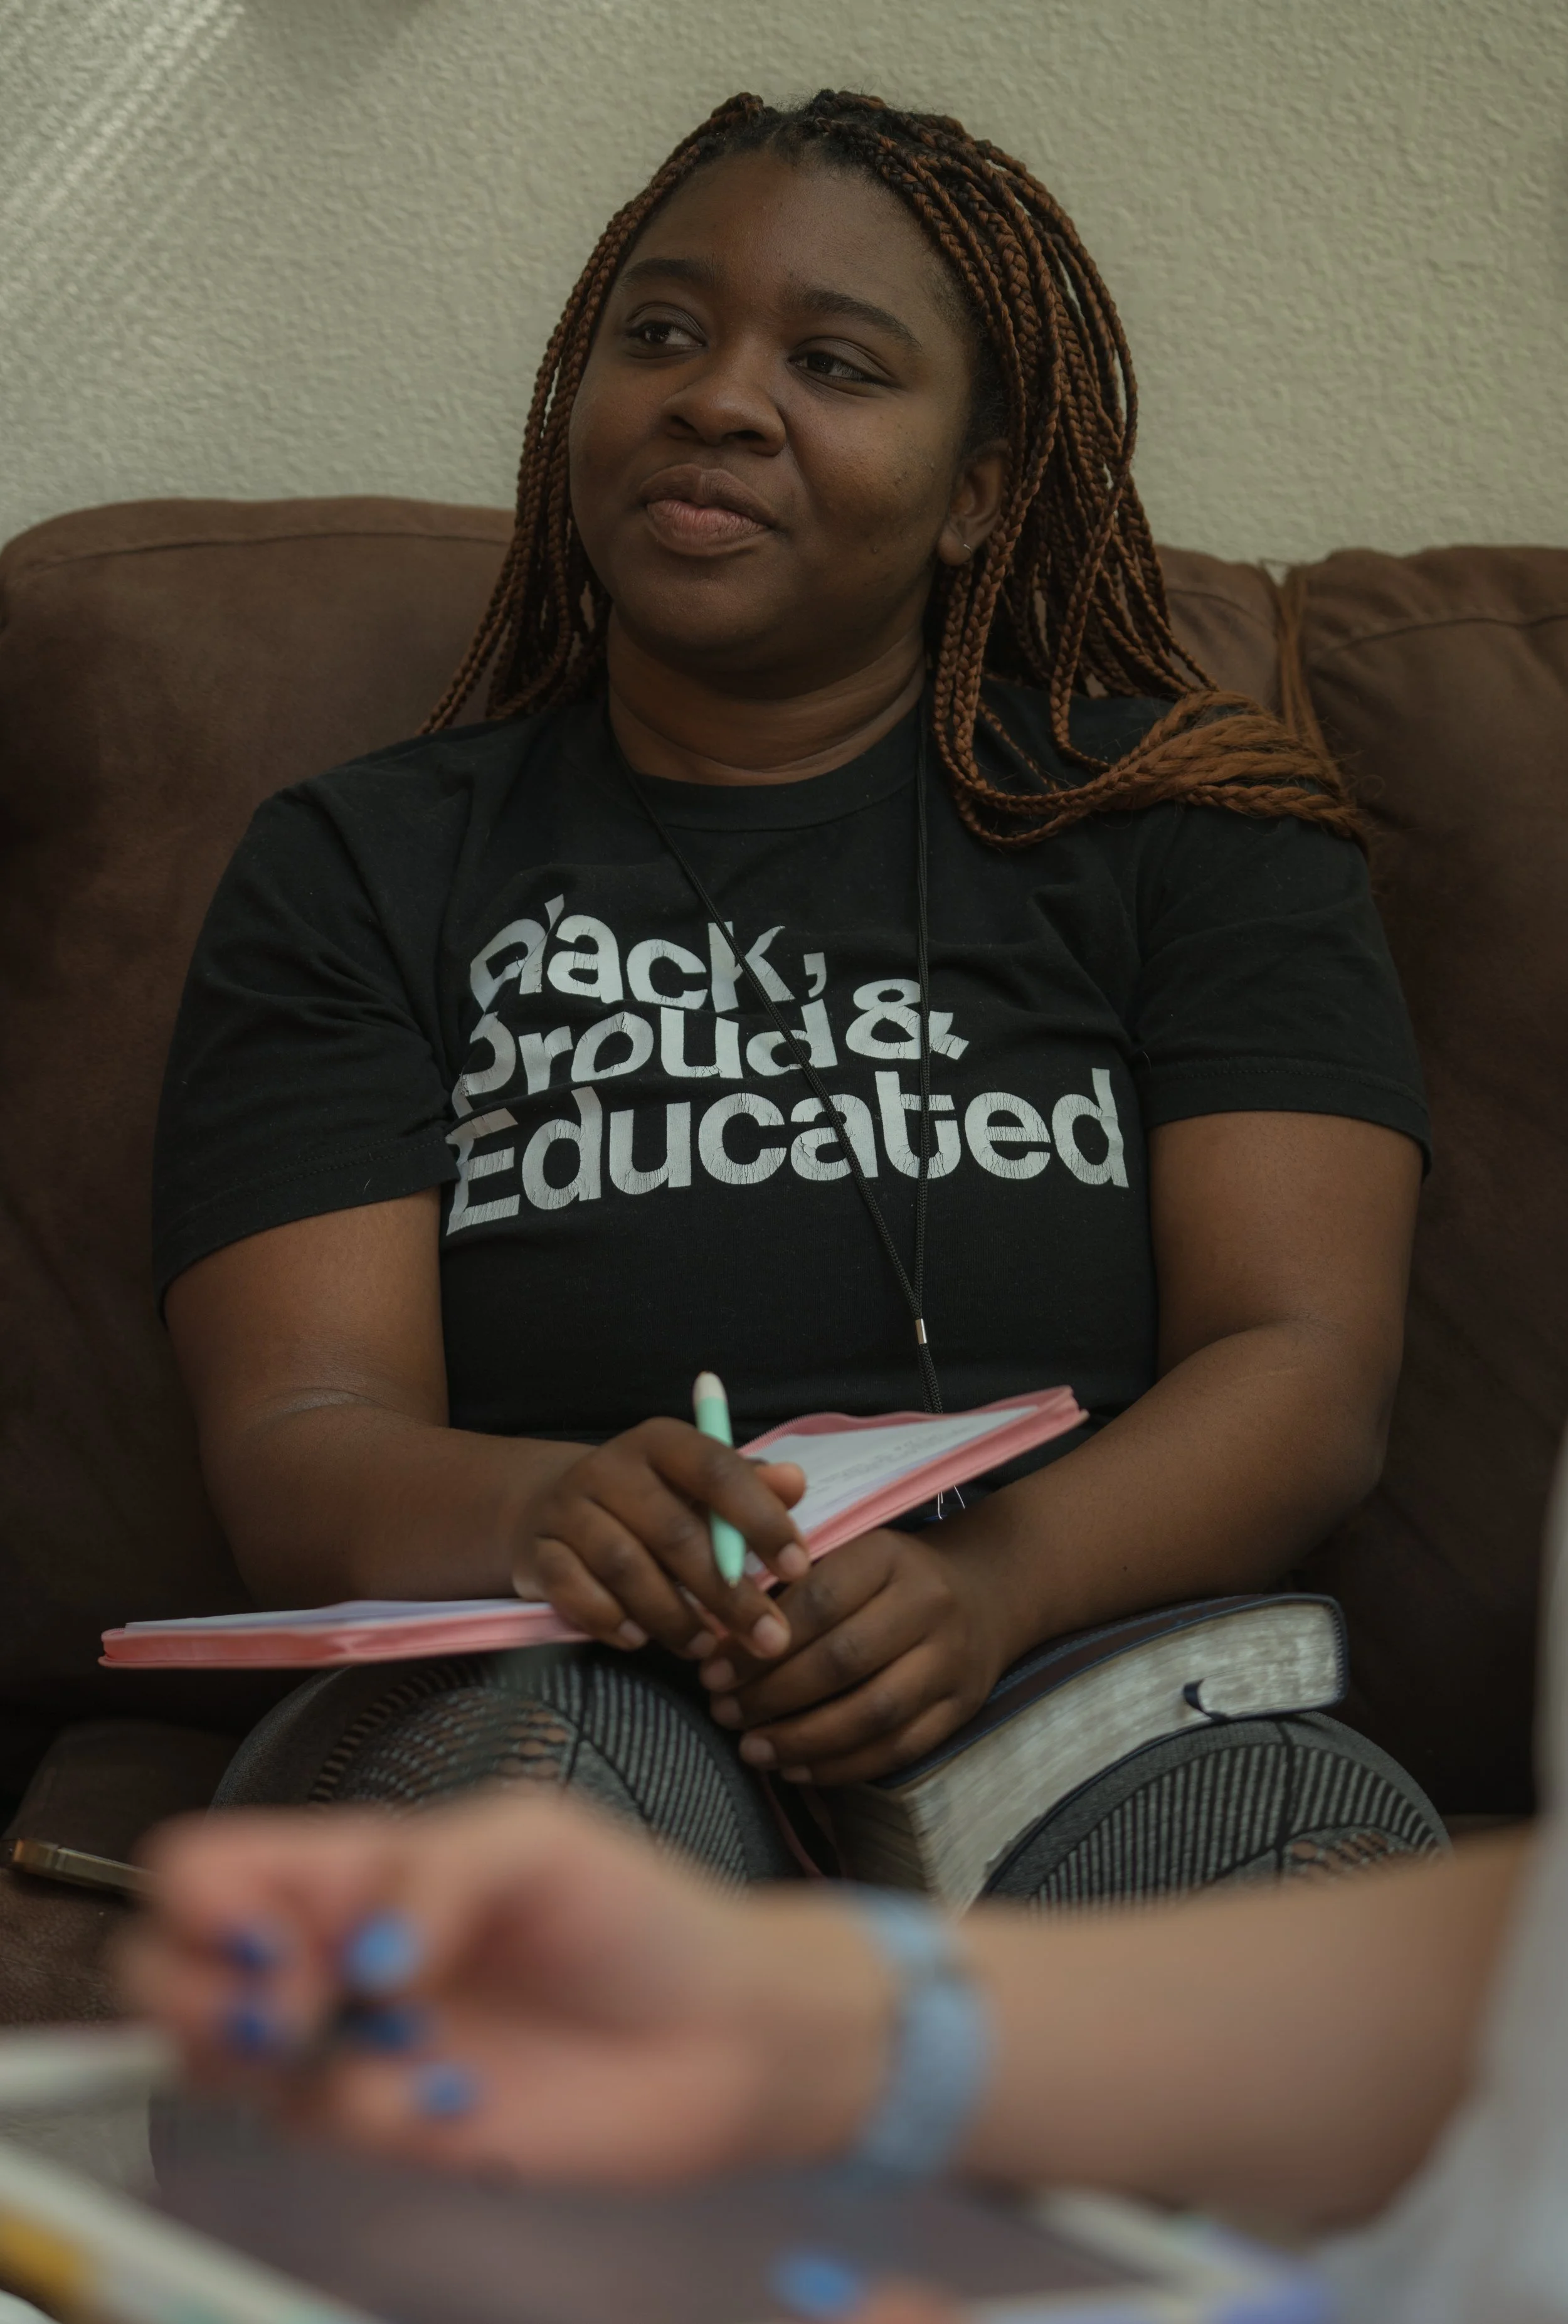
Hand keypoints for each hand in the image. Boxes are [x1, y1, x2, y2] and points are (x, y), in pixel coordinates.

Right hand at [118, 1792, 893, 2185]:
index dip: (203, 1904)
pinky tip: (455, 2098)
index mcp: (356, 1860)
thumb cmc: (638, 1912)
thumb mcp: (538, 1839)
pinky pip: (318, 2126)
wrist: (724, 2036)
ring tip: (375, 2045)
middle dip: (192, 1994)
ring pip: (220, 2059)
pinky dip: (367, 2115)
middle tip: (288, 2012)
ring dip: (269, 2061)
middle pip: (169, 1967)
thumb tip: (357, 1964)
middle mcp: (333, 1950)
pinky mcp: (392, 2128)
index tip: (271, 1937)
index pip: (207, 1867)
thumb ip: (436, 1872)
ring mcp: (354, 2043)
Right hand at [517, 1423, 806, 1663]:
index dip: (760, 1519)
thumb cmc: (649, 1501)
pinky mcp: (537, 1550)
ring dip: (673, 1617)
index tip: (798, 1568)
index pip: (716, 1470)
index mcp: (661, 1442)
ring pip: (625, 1567)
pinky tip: (641, 1641)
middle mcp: (610, 1467)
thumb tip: (795, 1483)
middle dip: (727, 1594)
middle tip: (768, 1639)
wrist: (551, 1508)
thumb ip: (750, 1486)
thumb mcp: (698, 1486)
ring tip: (707, 1649)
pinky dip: (610, 1621)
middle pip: (673, 1532)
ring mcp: (567, 1508)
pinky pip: (574, 1591)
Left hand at [698, 1528, 1006, 1785]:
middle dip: (773, 1695)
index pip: (818, 1601)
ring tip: (752, 1749)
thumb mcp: (850, 1555)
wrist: (985, 1592)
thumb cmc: (890, 1577)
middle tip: (724, 1712)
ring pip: (873, 1713)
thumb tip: (716, 1640)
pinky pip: (899, 1748)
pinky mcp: (963, 1707)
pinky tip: (797, 1769)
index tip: (712, 1671)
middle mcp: (929, 1605)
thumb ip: (790, 1585)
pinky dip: (842, 1765)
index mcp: (889, 1557)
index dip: (761, 1643)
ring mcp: (951, 1660)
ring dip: (803, 1739)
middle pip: (843, 1661)